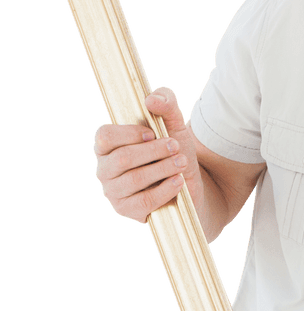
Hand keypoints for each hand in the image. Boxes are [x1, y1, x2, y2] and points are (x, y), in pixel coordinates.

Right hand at [92, 87, 203, 223]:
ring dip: (164, 168)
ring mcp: (115, 192)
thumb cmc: (174, 150)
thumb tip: (151, 100)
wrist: (191, 181)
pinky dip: (165, 189)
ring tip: (181, 163)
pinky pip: (144, 202)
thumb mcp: (175, 123)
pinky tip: (178, 181)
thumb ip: (165, 102)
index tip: (154, 133)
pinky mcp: (129, 211)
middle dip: (155, 151)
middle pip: (122, 158)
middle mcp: (106, 169)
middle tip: (176, 147)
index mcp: (109, 146)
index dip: (130, 133)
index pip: (105, 136)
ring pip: (134, 179)